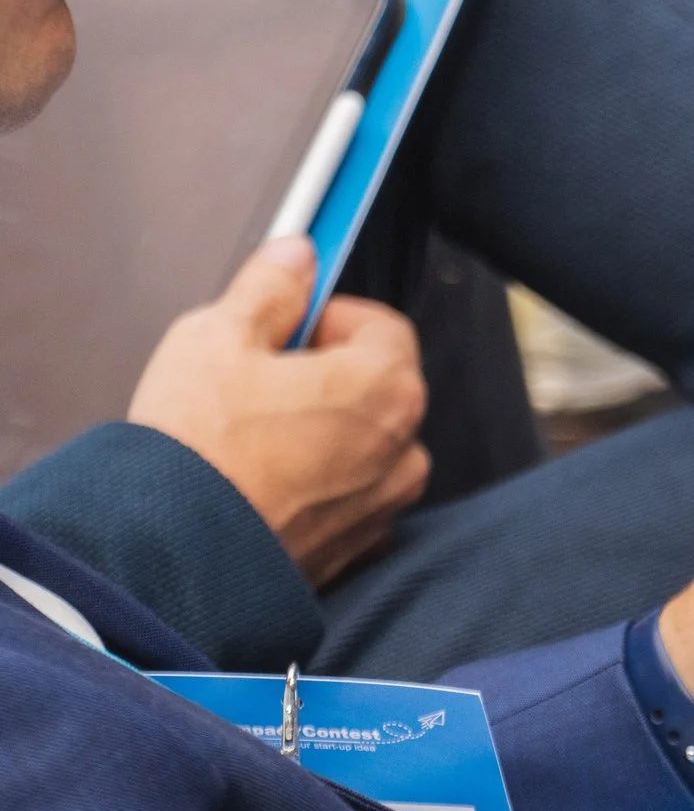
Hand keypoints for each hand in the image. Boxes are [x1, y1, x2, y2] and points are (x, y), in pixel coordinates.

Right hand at [127, 237, 429, 586]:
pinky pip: (348, 496)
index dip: (330, 318)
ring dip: (324, 432)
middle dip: (325, 375)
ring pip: (364, 444)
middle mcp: (404, 447)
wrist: (173, 557)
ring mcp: (385, 503)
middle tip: (257, 383)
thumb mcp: (218, 338)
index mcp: (386, 386)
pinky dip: (318, 484)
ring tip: (253, 439)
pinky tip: (262, 484)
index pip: (382, 326)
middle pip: (377, 386)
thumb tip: (299, 254)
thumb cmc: (197, 446)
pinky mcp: (357, 548)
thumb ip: (269, 288)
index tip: (287, 327)